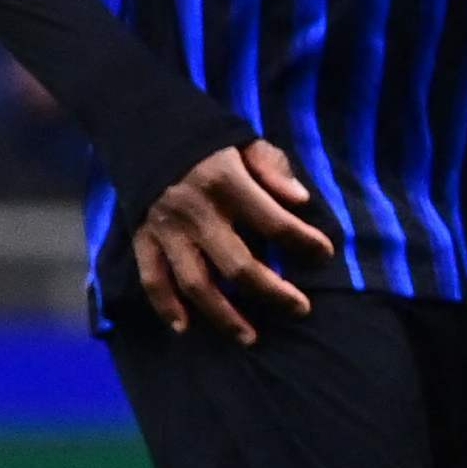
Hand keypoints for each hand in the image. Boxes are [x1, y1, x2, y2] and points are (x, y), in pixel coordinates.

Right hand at [131, 137, 333, 343]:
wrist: (141, 129)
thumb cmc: (206, 141)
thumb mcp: (245, 141)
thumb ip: (273, 169)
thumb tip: (301, 201)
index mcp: (225, 183)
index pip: (274, 221)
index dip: (304, 241)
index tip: (324, 254)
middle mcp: (195, 212)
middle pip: (239, 265)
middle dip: (274, 292)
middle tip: (300, 309)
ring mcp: (166, 230)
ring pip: (196, 283)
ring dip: (224, 315)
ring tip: (250, 338)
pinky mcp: (143, 239)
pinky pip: (153, 280)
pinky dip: (165, 306)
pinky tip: (185, 328)